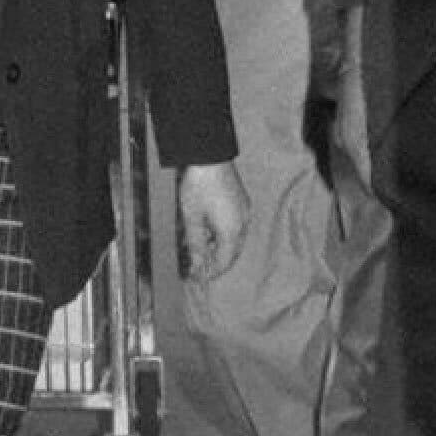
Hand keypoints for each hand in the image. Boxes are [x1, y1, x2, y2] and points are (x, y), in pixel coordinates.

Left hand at [175, 160, 247, 282]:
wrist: (210, 157)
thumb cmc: (199, 186)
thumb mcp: (192, 218)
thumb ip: (196, 244)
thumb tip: (197, 265)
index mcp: (233, 231)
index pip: (225, 261)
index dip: (212, 272)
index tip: (199, 279)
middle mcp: (243, 223)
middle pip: (231, 252)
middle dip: (216, 262)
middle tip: (198, 268)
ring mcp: (244, 212)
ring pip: (233, 239)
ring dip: (218, 248)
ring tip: (199, 252)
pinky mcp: (240, 202)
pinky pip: (234, 226)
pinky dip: (221, 235)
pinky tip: (207, 233)